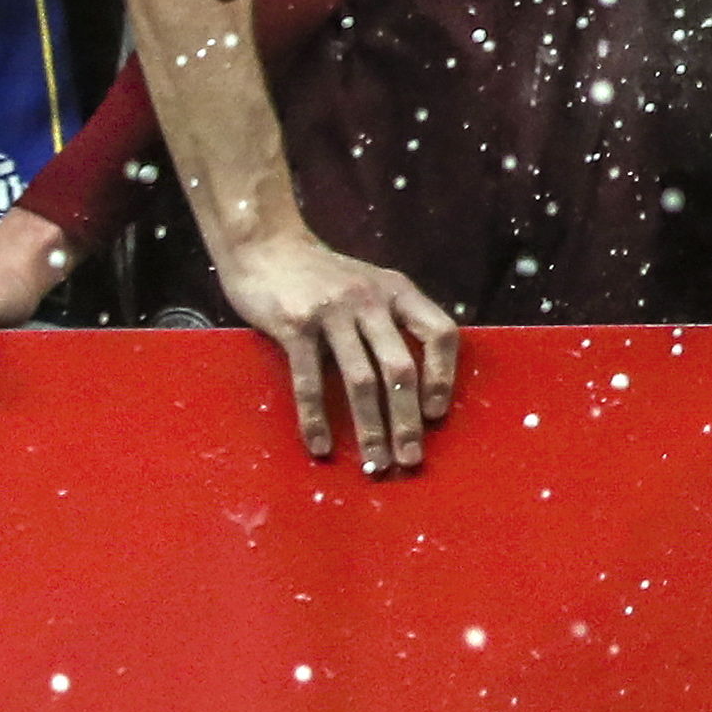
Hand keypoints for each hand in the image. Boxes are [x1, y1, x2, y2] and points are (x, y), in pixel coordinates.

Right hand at [220, 228, 460, 472]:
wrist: (267, 247)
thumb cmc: (322, 278)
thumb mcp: (370, 286)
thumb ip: (391, 321)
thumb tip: (415, 384)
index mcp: (398, 291)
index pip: (439, 332)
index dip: (444, 375)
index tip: (437, 414)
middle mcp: (371, 299)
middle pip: (401, 366)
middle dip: (408, 420)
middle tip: (410, 460)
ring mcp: (333, 311)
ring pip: (361, 380)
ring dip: (371, 429)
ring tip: (374, 464)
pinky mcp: (296, 324)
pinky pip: (310, 381)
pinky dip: (316, 419)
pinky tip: (321, 447)